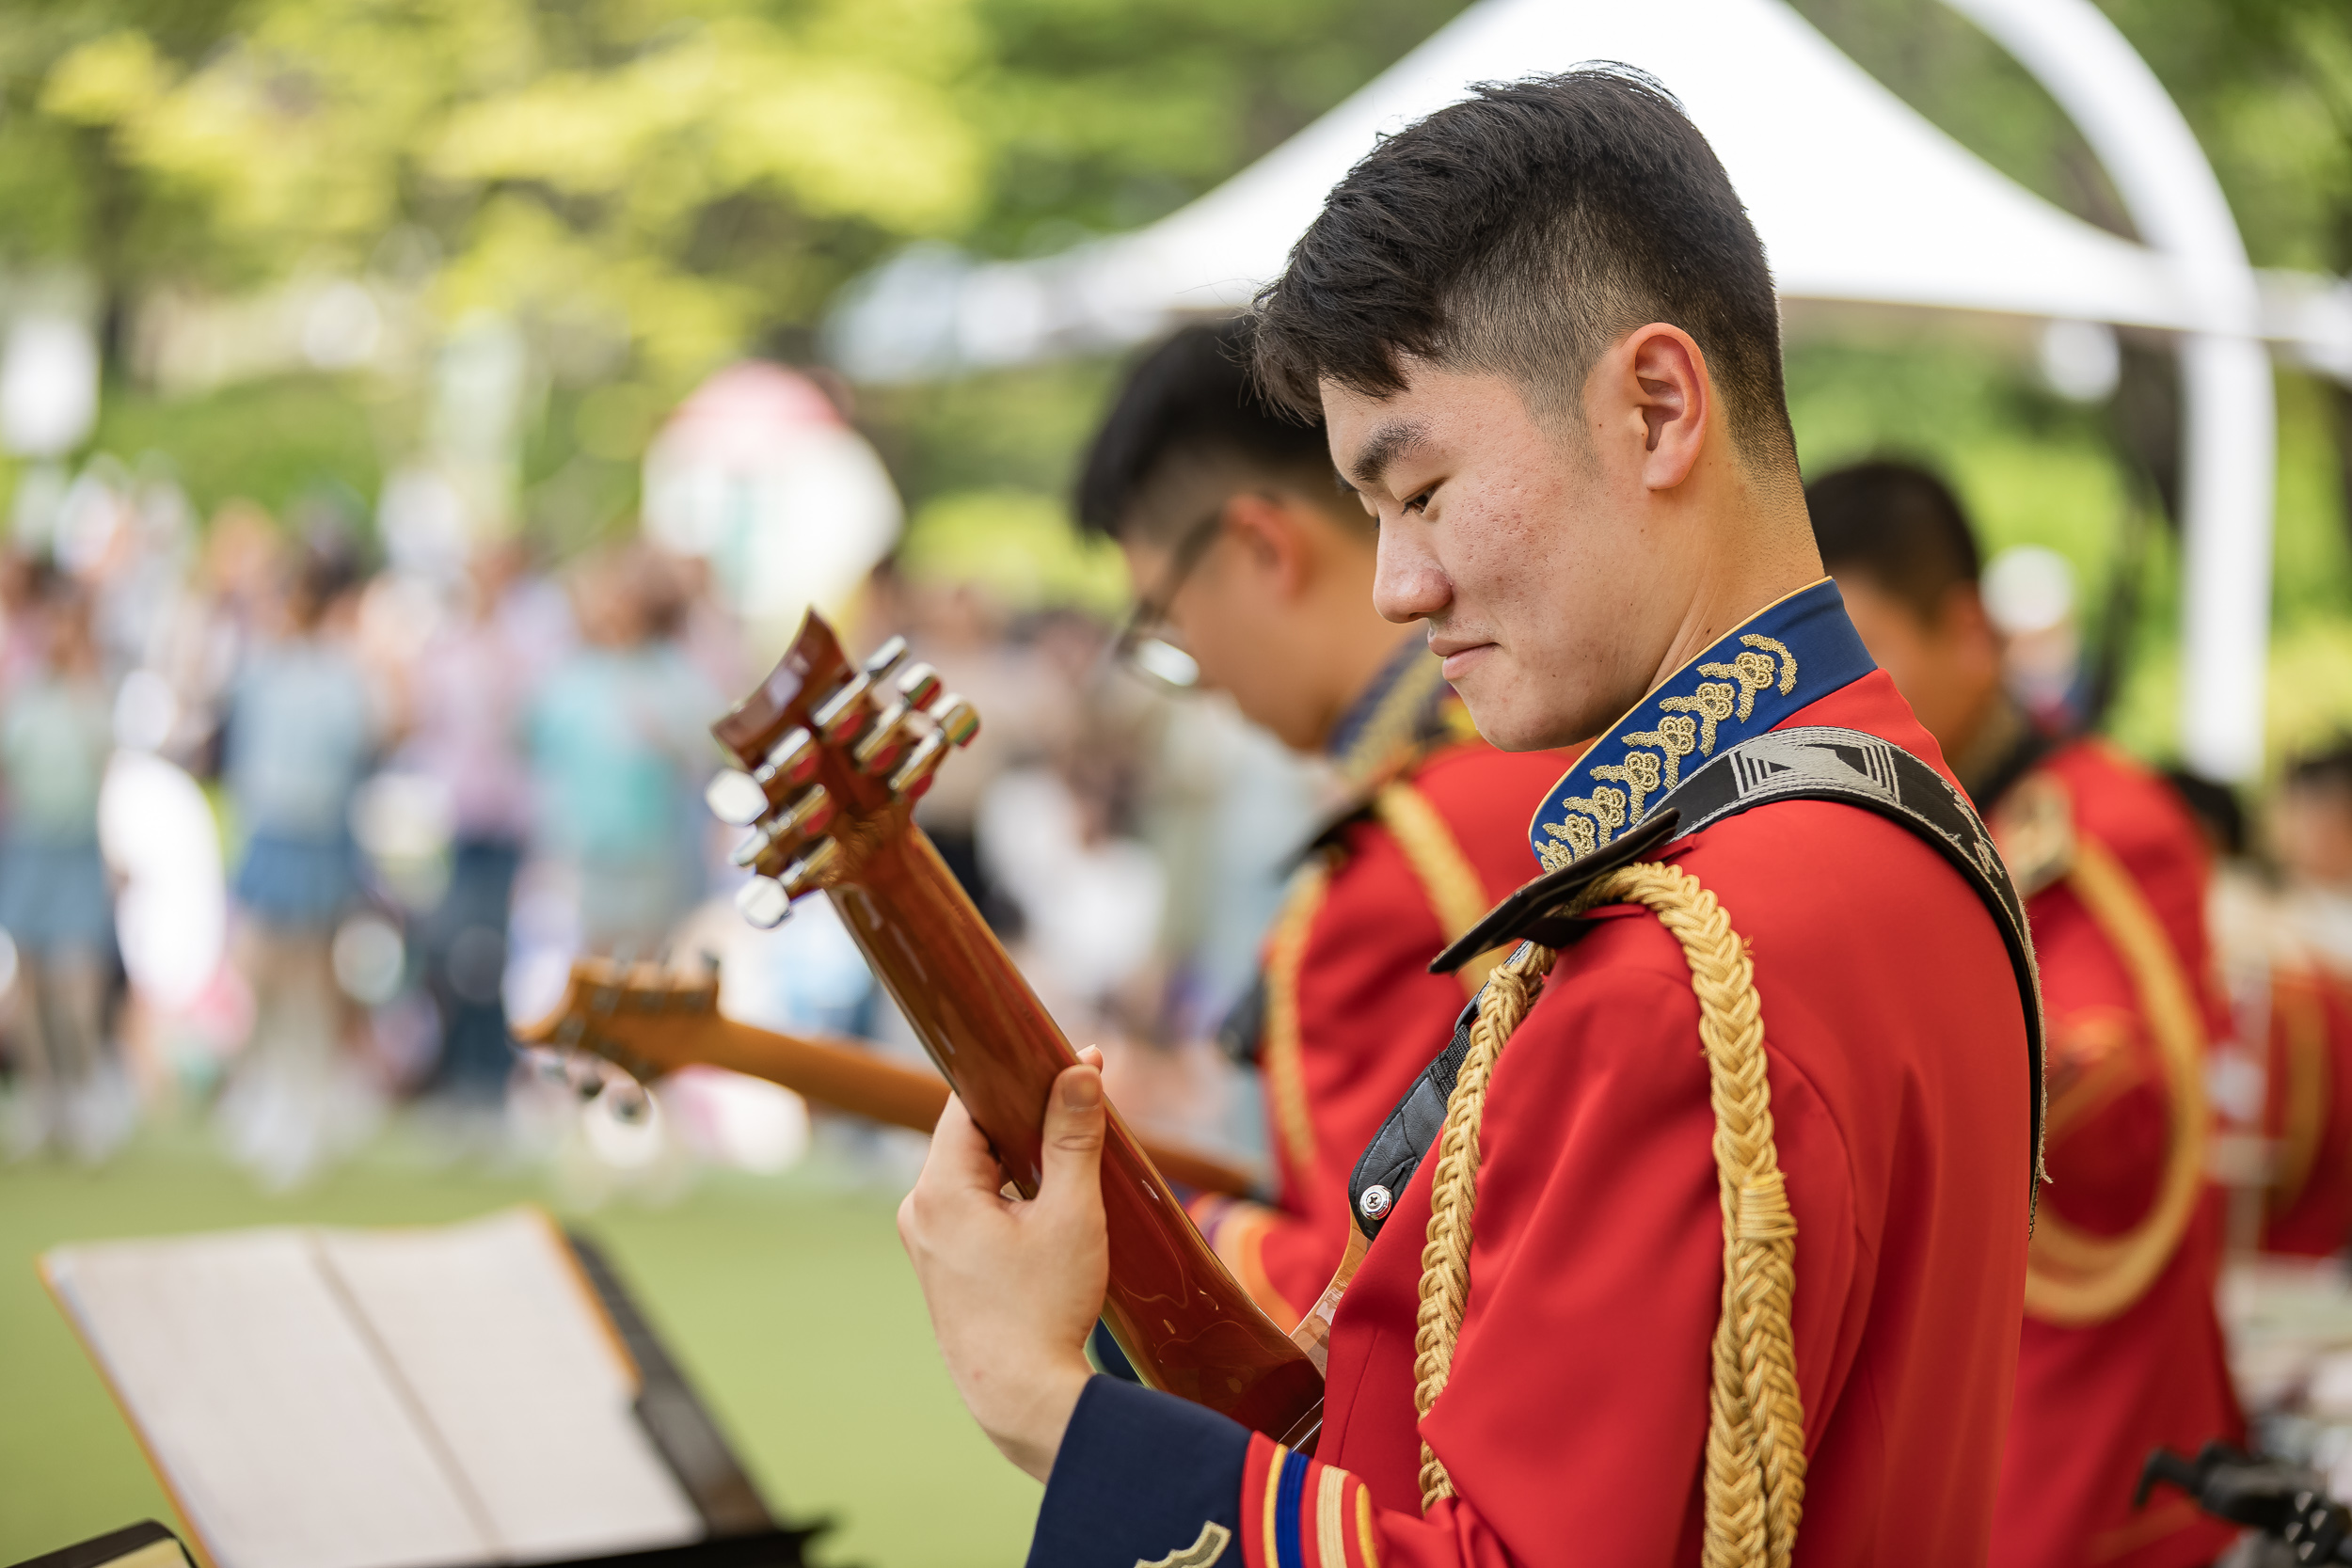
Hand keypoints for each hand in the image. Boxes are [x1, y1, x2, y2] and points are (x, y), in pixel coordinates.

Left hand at [897, 1052, 1108, 1481]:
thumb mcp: (1071, 1213)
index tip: (1056, 1062)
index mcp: (939, 1190)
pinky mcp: (941, 1267)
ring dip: (1019, 1162)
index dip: (1014, 1077)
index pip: (968, 1102)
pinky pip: (972, 1207)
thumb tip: (1079, 1069)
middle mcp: (918, 1211)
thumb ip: (1073, 1136)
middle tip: (1077, 1111)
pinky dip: (1008, 1196)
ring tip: (1070, 1166)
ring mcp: (925, 1242)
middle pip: (972, 1136)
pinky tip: (1049, 1210)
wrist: (1022, 1399)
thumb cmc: (1046, 1308)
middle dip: (1024, 1120)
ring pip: (974, 1174)